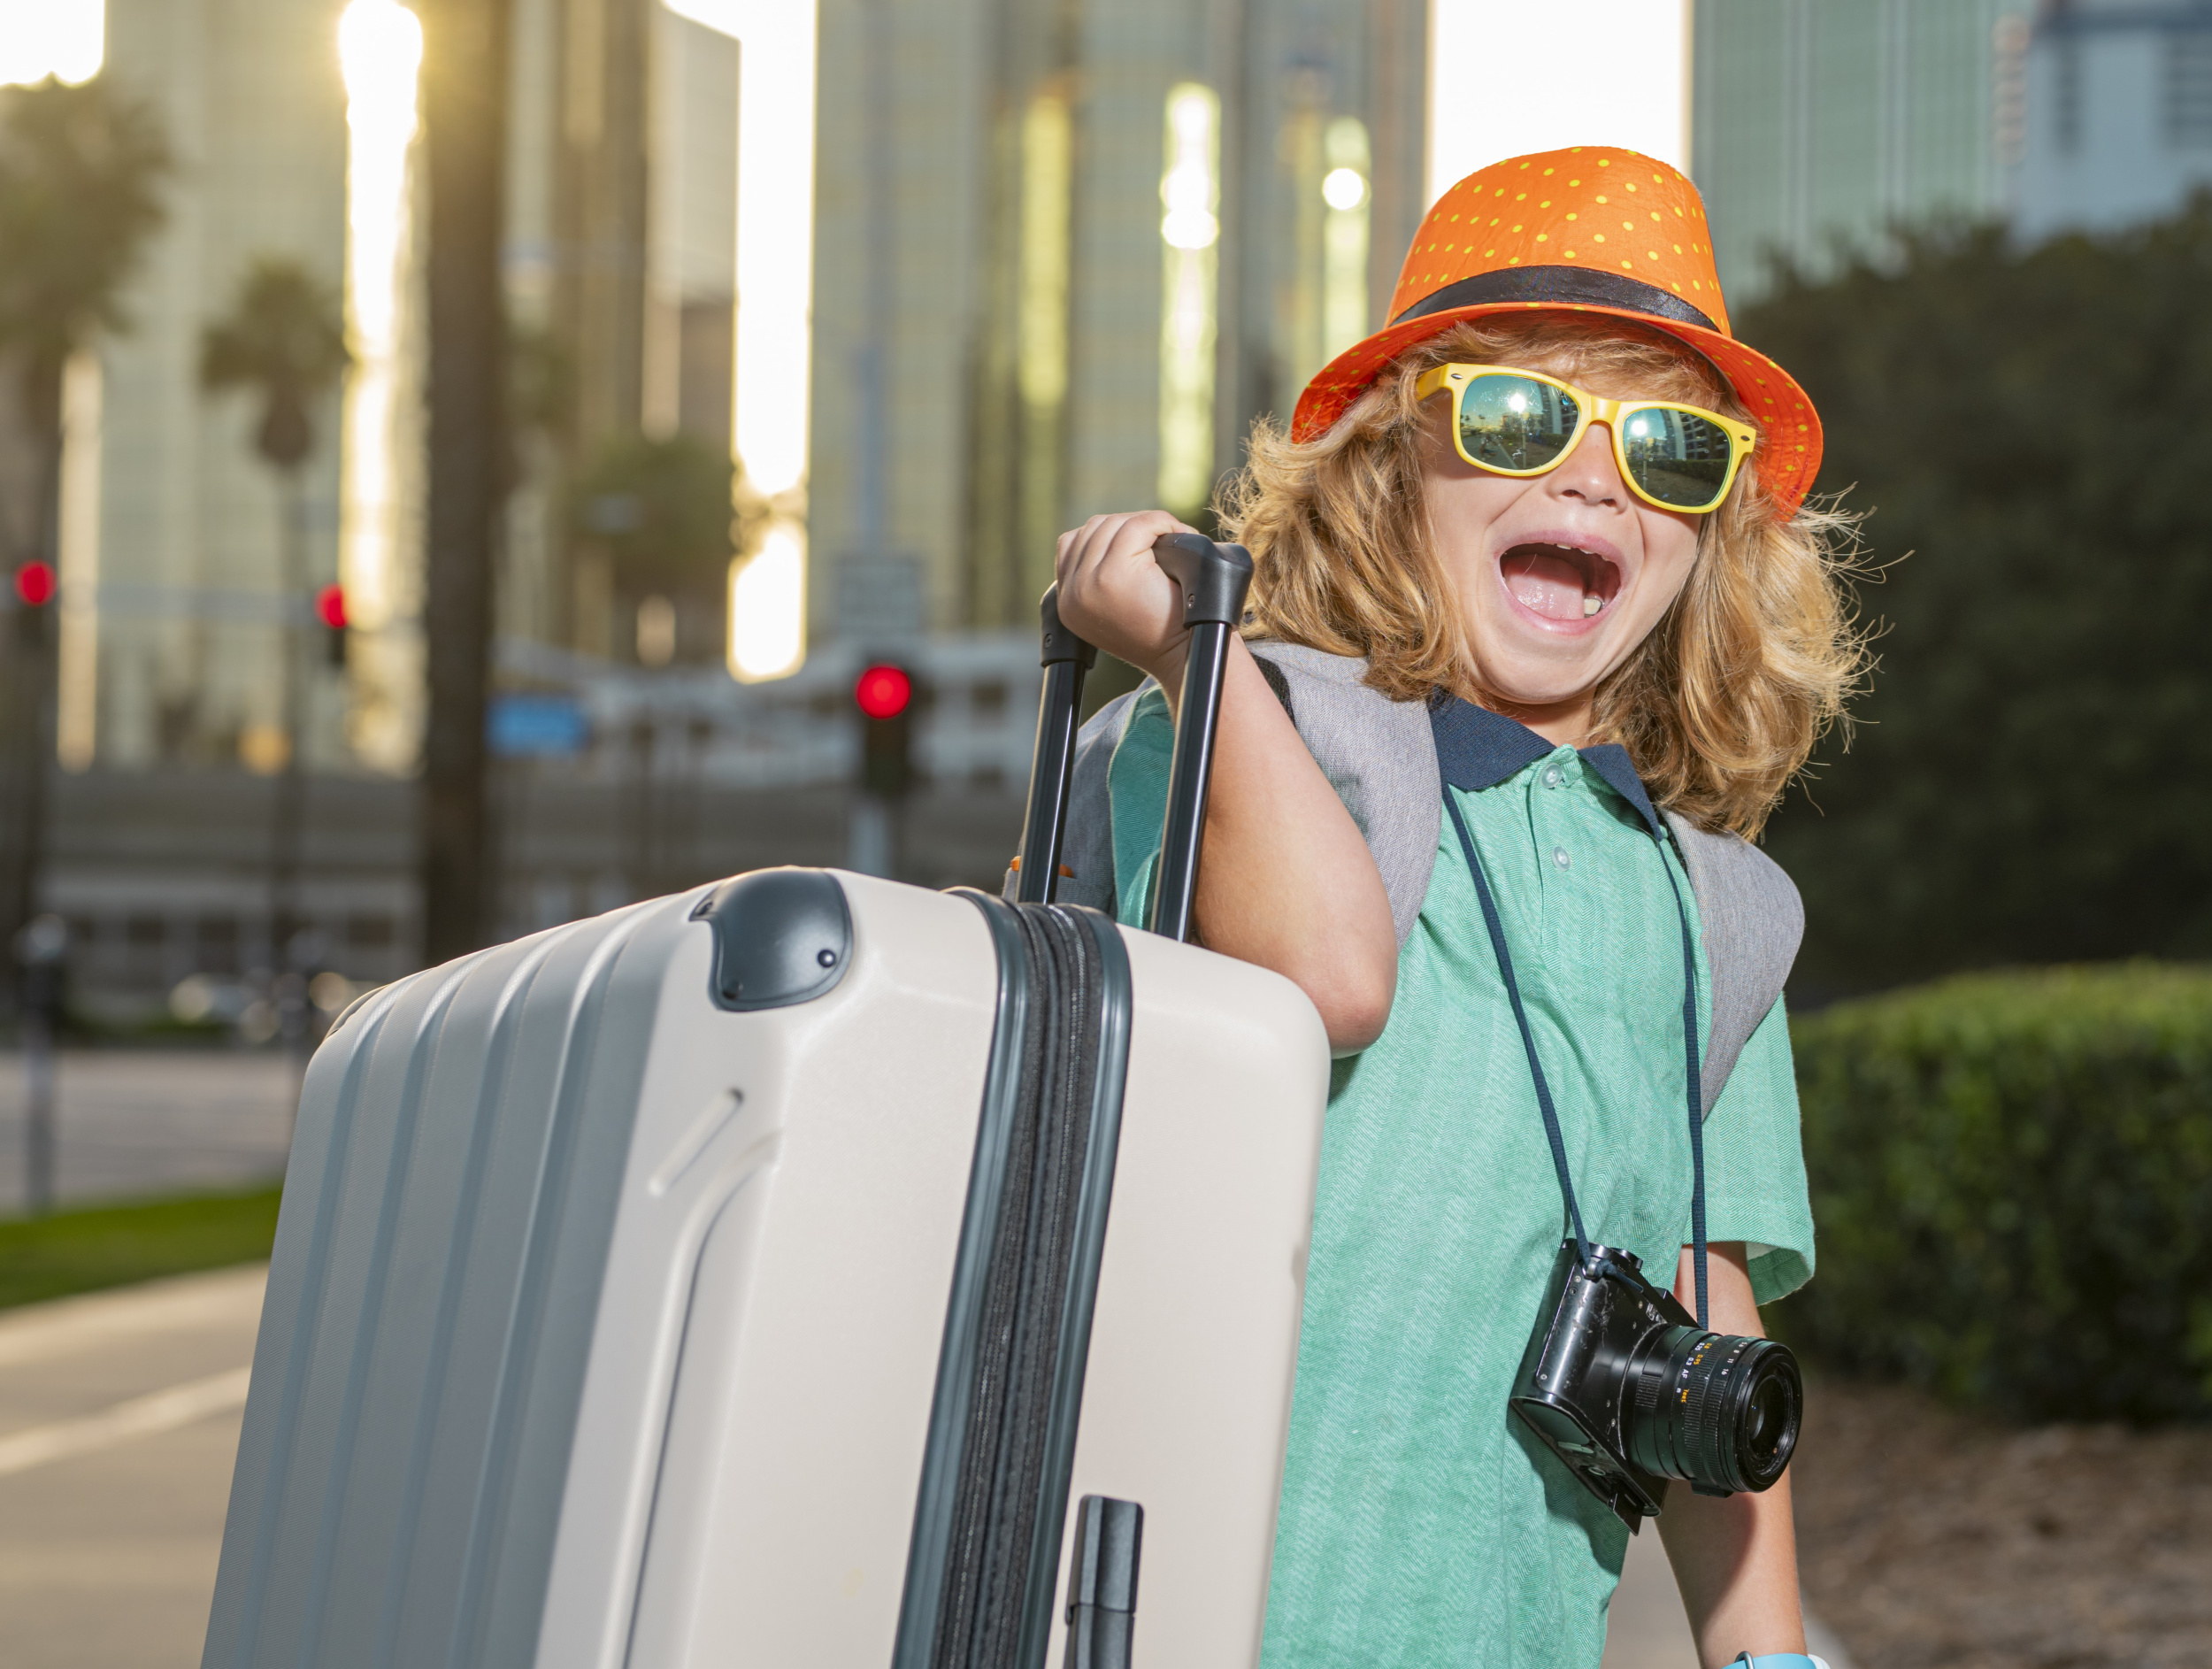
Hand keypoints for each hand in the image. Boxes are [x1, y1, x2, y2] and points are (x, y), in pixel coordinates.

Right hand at [1054, 511, 1199, 687]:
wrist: (1181, 656)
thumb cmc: (1160, 630)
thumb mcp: (1114, 604)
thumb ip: (1097, 573)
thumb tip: (1108, 527)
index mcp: (1067, 602)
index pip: (1072, 543)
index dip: (1108, 535)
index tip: (1139, 544)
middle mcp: (1071, 594)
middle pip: (1093, 528)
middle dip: (1129, 526)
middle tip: (1161, 539)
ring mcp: (1089, 583)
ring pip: (1114, 523)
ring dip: (1145, 525)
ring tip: (1169, 540)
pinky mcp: (1115, 573)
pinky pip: (1137, 525)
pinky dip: (1159, 523)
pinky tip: (1176, 536)